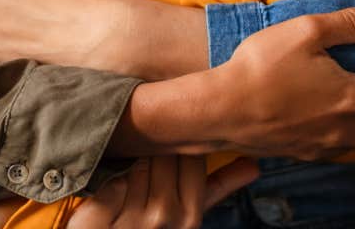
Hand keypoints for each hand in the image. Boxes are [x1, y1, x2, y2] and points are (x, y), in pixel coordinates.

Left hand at [69, 157, 258, 228]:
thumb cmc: (154, 228)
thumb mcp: (188, 214)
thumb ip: (219, 186)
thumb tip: (254, 164)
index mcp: (190, 217)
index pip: (192, 159)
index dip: (181, 143)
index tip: (175, 134)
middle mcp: (166, 219)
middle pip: (163, 157)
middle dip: (155, 148)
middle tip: (148, 138)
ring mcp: (133, 223)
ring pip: (137, 164)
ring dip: (132, 159)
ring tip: (130, 158)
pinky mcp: (100, 220)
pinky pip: (110, 179)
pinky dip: (108, 176)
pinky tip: (110, 180)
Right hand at [123, 6, 354, 160]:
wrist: (217, 110)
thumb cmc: (259, 67)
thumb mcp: (305, 30)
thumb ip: (348, 24)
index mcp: (351, 98)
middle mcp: (341, 128)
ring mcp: (317, 145)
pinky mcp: (295, 152)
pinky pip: (333, 153)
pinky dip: (345, 142)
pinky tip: (330, 127)